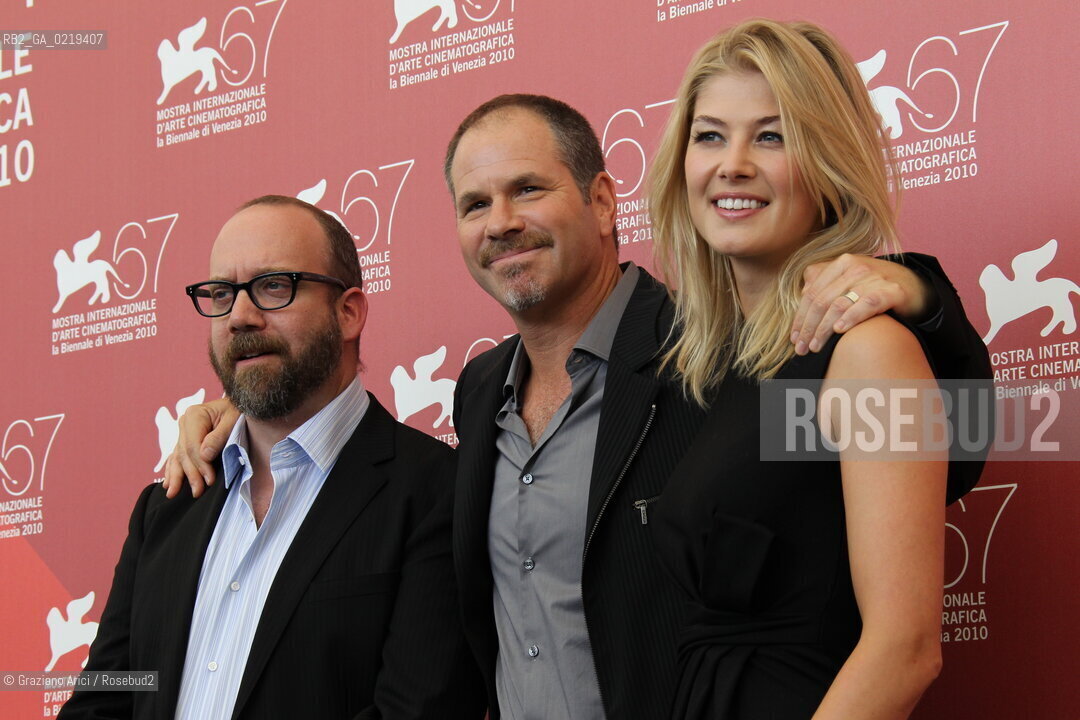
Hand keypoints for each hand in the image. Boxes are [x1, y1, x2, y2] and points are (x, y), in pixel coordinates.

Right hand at [161, 398, 238, 497]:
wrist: (237, 406)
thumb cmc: (238, 412)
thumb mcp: (234, 420)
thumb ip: (219, 437)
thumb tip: (204, 455)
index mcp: (194, 415)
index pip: (193, 446)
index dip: (200, 465)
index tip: (209, 480)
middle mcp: (184, 423)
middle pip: (184, 454)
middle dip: (190, 474)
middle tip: (197, 492)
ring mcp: (183, 431)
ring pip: (177, 457)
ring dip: (176, 476)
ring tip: (173, 493)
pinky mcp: (185, 439)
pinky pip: (176, 456)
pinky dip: (172, 469)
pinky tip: (169, 483)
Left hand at [790, 254, 934, 354]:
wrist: (915, 286)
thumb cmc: (874, 287)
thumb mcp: (848, 281)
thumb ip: (824, 283)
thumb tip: (803, 294)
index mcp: (841, 264)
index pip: (812, 293)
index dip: (800, 317)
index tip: (794, 338)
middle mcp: (856, 267)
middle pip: (822, 301)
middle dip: (809, 328)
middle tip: (802, 348)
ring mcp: (874, 277)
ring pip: (839, 304)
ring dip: (823, 329)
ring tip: (816, 347)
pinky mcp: (892, 291)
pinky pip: (867, 304)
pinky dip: (851, 317)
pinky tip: (839, 330)